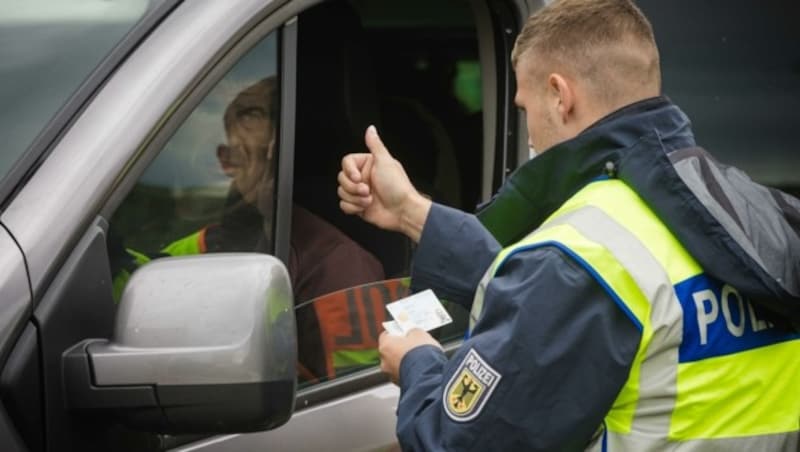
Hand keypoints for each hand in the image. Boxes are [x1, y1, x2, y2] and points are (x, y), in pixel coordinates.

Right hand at [338, 126, 430, 241]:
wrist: (402, 211)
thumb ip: (375, 145)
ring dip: (355, 198)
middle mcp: (363, 177)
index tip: (358, 177)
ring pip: (342, 192)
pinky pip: (344, 205)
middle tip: (368, 190)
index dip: (349, 171)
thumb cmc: (398, 187)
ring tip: (369, 200)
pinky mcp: (358, 206)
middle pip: (342, 178)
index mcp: (369, 165)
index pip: (346, 162)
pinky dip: (353, 207)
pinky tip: (365, 207)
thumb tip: (371, 129)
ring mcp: (360, 192)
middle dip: (354, 187)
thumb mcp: (386, 161)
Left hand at [379, 329, 442, 384]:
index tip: (403, 331)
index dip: (396, 332)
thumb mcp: (419, 334)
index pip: (385, 335)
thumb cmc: (422, 354)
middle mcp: (384, 361)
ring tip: (418, 358)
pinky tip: (420, 368)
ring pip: (396, 364)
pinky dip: (409, 371)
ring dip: (405, 361)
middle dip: (400, 348)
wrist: (429, 375)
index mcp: (385, 346)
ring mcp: (391, 374)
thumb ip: (412, 331)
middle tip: (412, 345)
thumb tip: (412, 333)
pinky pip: (403, 374)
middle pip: (390, 351)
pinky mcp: (400, 384)